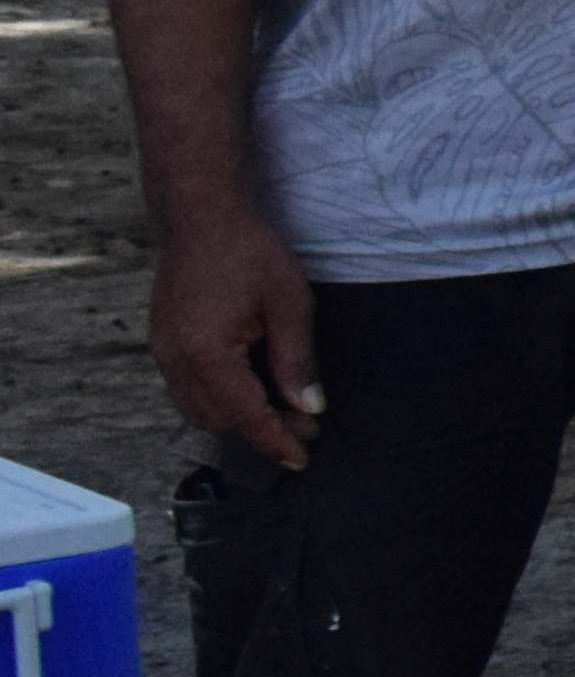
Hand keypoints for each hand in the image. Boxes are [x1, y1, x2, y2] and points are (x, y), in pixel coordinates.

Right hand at [150, 203, 325, 468]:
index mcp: (206, 353)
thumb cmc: (248, 252)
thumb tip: (310, 407)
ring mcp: (163, 352)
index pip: (244, 415)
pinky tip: (253, 390)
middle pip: (219, 419)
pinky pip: (188, 389)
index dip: (275, 441)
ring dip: (239, 418)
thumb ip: (297, 360)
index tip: (301, 460)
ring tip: (285, 412)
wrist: (199, 216)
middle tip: (307, 428)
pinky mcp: (163, 343)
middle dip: (262, 430)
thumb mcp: (289, 303)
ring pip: (199, 409)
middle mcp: (175, 360)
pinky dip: (220, 399)